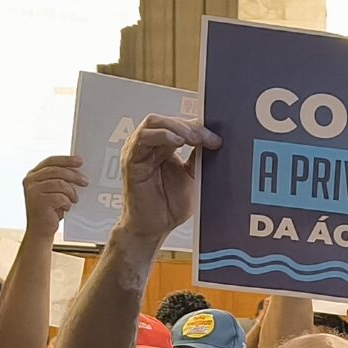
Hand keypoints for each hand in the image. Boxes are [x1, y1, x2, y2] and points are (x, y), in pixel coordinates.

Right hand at [21, 155, 87, 240]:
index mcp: (33, 175)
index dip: (66, 160)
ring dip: (71, 192)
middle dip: (73, 175)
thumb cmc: (50, 210)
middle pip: (56, 171)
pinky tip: (67, 207)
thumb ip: (59, 179)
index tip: (80, 161)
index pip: (50, 161)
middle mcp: (30, 181)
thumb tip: (78, 170)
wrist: (40, 230)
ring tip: (75, 199)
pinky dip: (67, 202)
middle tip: (85, 182)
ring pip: (60, 183)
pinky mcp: (38, 202)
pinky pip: (60, 197)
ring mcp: (32, 191)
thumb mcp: (53, 191)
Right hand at [118, 115, 215, 245]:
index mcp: (163, 147)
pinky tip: (177, 142)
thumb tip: (214, 142)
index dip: (198, 128)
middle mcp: (149, 146)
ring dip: (177, 127)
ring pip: (154, 123)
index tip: (216, 139)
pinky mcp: (131, 160)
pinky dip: (162, 135)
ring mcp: (138, 151)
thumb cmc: (169, 205)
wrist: (154, 227)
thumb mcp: (192, 177)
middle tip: (207, 138)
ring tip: (194, 138)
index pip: (179, 126)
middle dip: (190, 126)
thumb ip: (198, 159)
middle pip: (167, 120)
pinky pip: (143, 138)